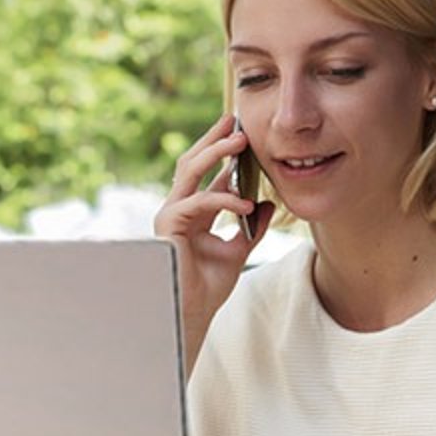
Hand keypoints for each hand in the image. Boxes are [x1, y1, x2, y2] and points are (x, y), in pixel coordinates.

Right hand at [153, 112, 273, 371]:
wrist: (189, 314)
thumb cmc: (206, 288)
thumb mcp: (237, 250)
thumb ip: (250, 227)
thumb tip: (267, 203)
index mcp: (192, 212)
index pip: (207, 173)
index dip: (225, 153)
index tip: (245, 133)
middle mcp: (178, 208)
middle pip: (192, 162)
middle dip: (213, 140)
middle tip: (235, 120)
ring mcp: (170, 215)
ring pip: (189, 171)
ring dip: (214, 153)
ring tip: (239, 139)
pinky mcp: (168, 226)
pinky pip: (198, 203)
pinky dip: (223, 200)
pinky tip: (246, 203)